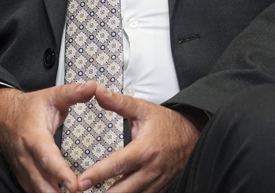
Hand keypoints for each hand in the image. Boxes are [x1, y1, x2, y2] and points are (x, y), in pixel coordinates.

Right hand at [0, 80, 97, 192]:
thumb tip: (93, 87)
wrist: (1, 115)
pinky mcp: (22, 175)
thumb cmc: (29, 108)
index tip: (75, 185)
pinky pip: (32, 191)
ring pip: (35, 190)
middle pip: (41, 182)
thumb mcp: (52, 96)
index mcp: (35, 136)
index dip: (61, 173)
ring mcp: (22, 168)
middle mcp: (26, 156)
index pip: (48, 158)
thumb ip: (73, 93)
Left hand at [76, 86, 205, 192]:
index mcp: (144, 149)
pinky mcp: (159, 188)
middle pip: (123, 190)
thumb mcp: (143, 109)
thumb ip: (119, 102)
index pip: (117, 165)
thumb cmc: (167, 123)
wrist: (193, 135)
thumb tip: (99, 92)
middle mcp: (150, 169)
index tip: (81, 181)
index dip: (97, 175)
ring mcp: (155, 182)